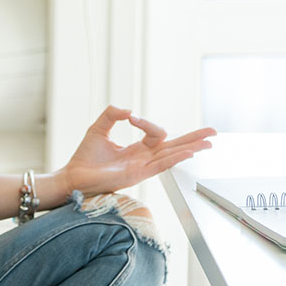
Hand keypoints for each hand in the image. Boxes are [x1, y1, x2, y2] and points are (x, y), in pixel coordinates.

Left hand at [61, 105, 215, 196]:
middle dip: (194, 139)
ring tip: (208, 142)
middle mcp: (143, 159)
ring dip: (190, 147)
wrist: (72, 176)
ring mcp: (142, 168)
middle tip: (213, 132)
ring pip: (172, 156)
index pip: (156, 133)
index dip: (147, 122)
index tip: (130, 117)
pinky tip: (188, 152)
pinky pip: (160, 166)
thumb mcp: (99, 128)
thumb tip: (129, 110)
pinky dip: (174, 158)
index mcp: (137, 150)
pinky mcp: (136, 176)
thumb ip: (112, 114)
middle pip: (174, 147)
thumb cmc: (85, 157)